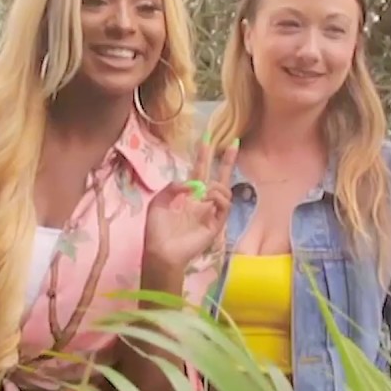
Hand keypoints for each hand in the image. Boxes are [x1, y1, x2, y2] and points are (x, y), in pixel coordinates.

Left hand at [144, 136, 238, 269]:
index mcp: (188, 195)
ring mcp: (211, 212)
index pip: (199, 171)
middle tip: (233, 143)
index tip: (207, 139)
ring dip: (216, 185)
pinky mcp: (216, 224)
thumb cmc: (157, 228)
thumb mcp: (159, 201)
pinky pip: (225, 206)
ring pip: (224, 190)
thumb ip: (173, 186)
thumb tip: (192, 183)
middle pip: (219, 176)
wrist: (161, 250)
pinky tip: (208, 197)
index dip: (204, 156)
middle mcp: (202, 201)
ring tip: (204, 189)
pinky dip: (219, 197)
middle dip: (227, 160)